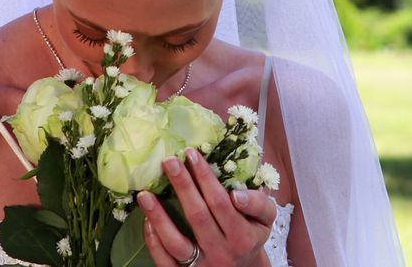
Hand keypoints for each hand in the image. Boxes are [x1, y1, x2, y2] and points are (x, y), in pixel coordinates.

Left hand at [138, 148, 276, 265]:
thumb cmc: (252, 235)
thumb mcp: (266, 219)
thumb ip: (259, 203)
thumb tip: (236, 194)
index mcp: (243, 237)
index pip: (221, 202)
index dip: (205, 178)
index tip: (192, 155)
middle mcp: (222, 253)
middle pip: (198, 216)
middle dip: (183, 185)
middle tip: (169, 161)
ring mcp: (202, 265)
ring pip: (176, 243)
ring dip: (158, 216)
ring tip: (145, 194)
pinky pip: (165, 261)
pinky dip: (154, 241)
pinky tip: (147, 220)